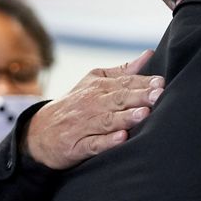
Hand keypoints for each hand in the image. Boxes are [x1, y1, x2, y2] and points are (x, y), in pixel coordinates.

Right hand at [26, 51, 163, 169]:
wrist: (40, 131)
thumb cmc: (76, 104)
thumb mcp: (95, 82)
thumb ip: (123, 71)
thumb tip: (149, 54)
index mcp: (98, 87)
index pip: (124, 83)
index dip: (143, 83)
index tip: (161, 82)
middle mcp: (92, 104)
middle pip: (118, 99)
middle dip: (139, 97)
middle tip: (159, 95)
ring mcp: (84, 125)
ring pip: (108, 120)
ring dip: (126, 117)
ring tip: (144, 114)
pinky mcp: (77, 146)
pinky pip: (93, 144)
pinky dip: (107, 142)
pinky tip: (122, 138)